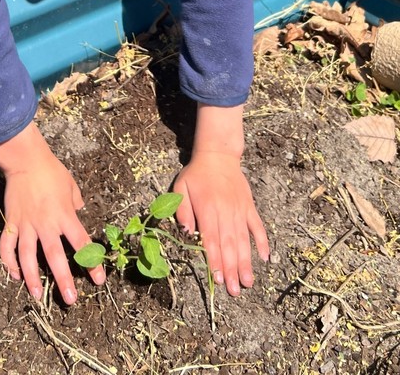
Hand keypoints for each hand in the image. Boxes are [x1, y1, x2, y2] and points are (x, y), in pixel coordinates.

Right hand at [0, 124, 104, 303]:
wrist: (25, 160)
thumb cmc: (51, 170)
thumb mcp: (71, 185)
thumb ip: (75, 202)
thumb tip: (78, 211)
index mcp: (64, 215)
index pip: (81, 243)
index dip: (91, 263)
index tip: (98, 280)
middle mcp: (46, 223)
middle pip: (55, 257)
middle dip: (63, 280)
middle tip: (70, 300)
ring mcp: (26, 224)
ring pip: (27, 257)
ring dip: (32, 278)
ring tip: (36, 296)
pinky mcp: (11, 222)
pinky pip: (7, 246)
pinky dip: (9, 262)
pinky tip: (15, 275)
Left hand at [172, 104, 267, 295]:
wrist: (218, 154)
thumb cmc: (197, 174)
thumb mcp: (180, 187)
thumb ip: (182, 210)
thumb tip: (185, 232)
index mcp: (207, 209)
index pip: (211, 240)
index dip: (215, 261)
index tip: (218, 280)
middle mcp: (225, 212)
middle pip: (229, 245)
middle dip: (231, 270)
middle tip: (235, 291)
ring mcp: (240, 210)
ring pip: (243, 240)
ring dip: (246, 263)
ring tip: (248, 282)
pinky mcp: (249, 207)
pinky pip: (257, 226)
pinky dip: (262, 242)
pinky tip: (265, 258)